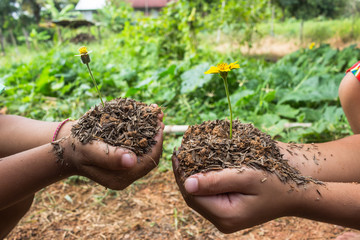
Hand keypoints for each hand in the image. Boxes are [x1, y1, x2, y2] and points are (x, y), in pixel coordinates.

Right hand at [61, 108, 163, 189]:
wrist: (71, 150)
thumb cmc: (79, 149)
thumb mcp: (91, 150)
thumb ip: (110, 156)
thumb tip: (132, 160)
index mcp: (120, 178)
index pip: (147, 162)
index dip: (156, 143)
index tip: (158, 124)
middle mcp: (127, 176)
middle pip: (151, 157)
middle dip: (156, 136)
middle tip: (159, 116)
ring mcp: (127, 170)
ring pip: (148, 151)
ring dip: (153, 133)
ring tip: (156, 115)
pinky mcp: (126, 161)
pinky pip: (141, 147)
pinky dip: (145, 133)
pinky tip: (147, 118)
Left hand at [172, 156, 298, 232]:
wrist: (295, 191)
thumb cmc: (274, 181)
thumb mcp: (246, 177)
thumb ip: (217, 181)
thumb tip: (188, 183)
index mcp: (226, 216)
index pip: (193, 195)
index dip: (181, 174)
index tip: (177, 153)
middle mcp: (222, 220)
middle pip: (193, 197)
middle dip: (183, 175)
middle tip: (179, 152)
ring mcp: (225, 217)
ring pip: (199, 196)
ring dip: (191, 176)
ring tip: (185, 156)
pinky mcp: (228, 209)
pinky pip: (208, 194)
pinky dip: (202, 179)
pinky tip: (200, 164)